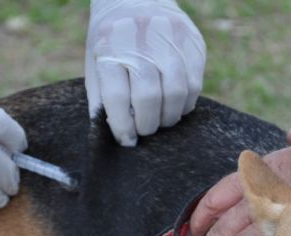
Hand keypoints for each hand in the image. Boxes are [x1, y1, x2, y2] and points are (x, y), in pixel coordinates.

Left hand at [85, 0, 205, 145]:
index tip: (127, 141)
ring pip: (176, 93)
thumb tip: (119, 136)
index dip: (123, 126)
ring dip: (169, 117)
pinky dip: (185, 103)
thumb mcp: (96, 64)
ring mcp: (170, 40)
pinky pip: (195, 85)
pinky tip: (175, 104)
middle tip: (146, 130)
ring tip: (161, 120)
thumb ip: (102, 99)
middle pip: (149, 96)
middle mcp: (140, 41)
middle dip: (148, 124)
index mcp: (109, 48)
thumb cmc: (112, 42)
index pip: (117, 97)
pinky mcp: (193, 43)